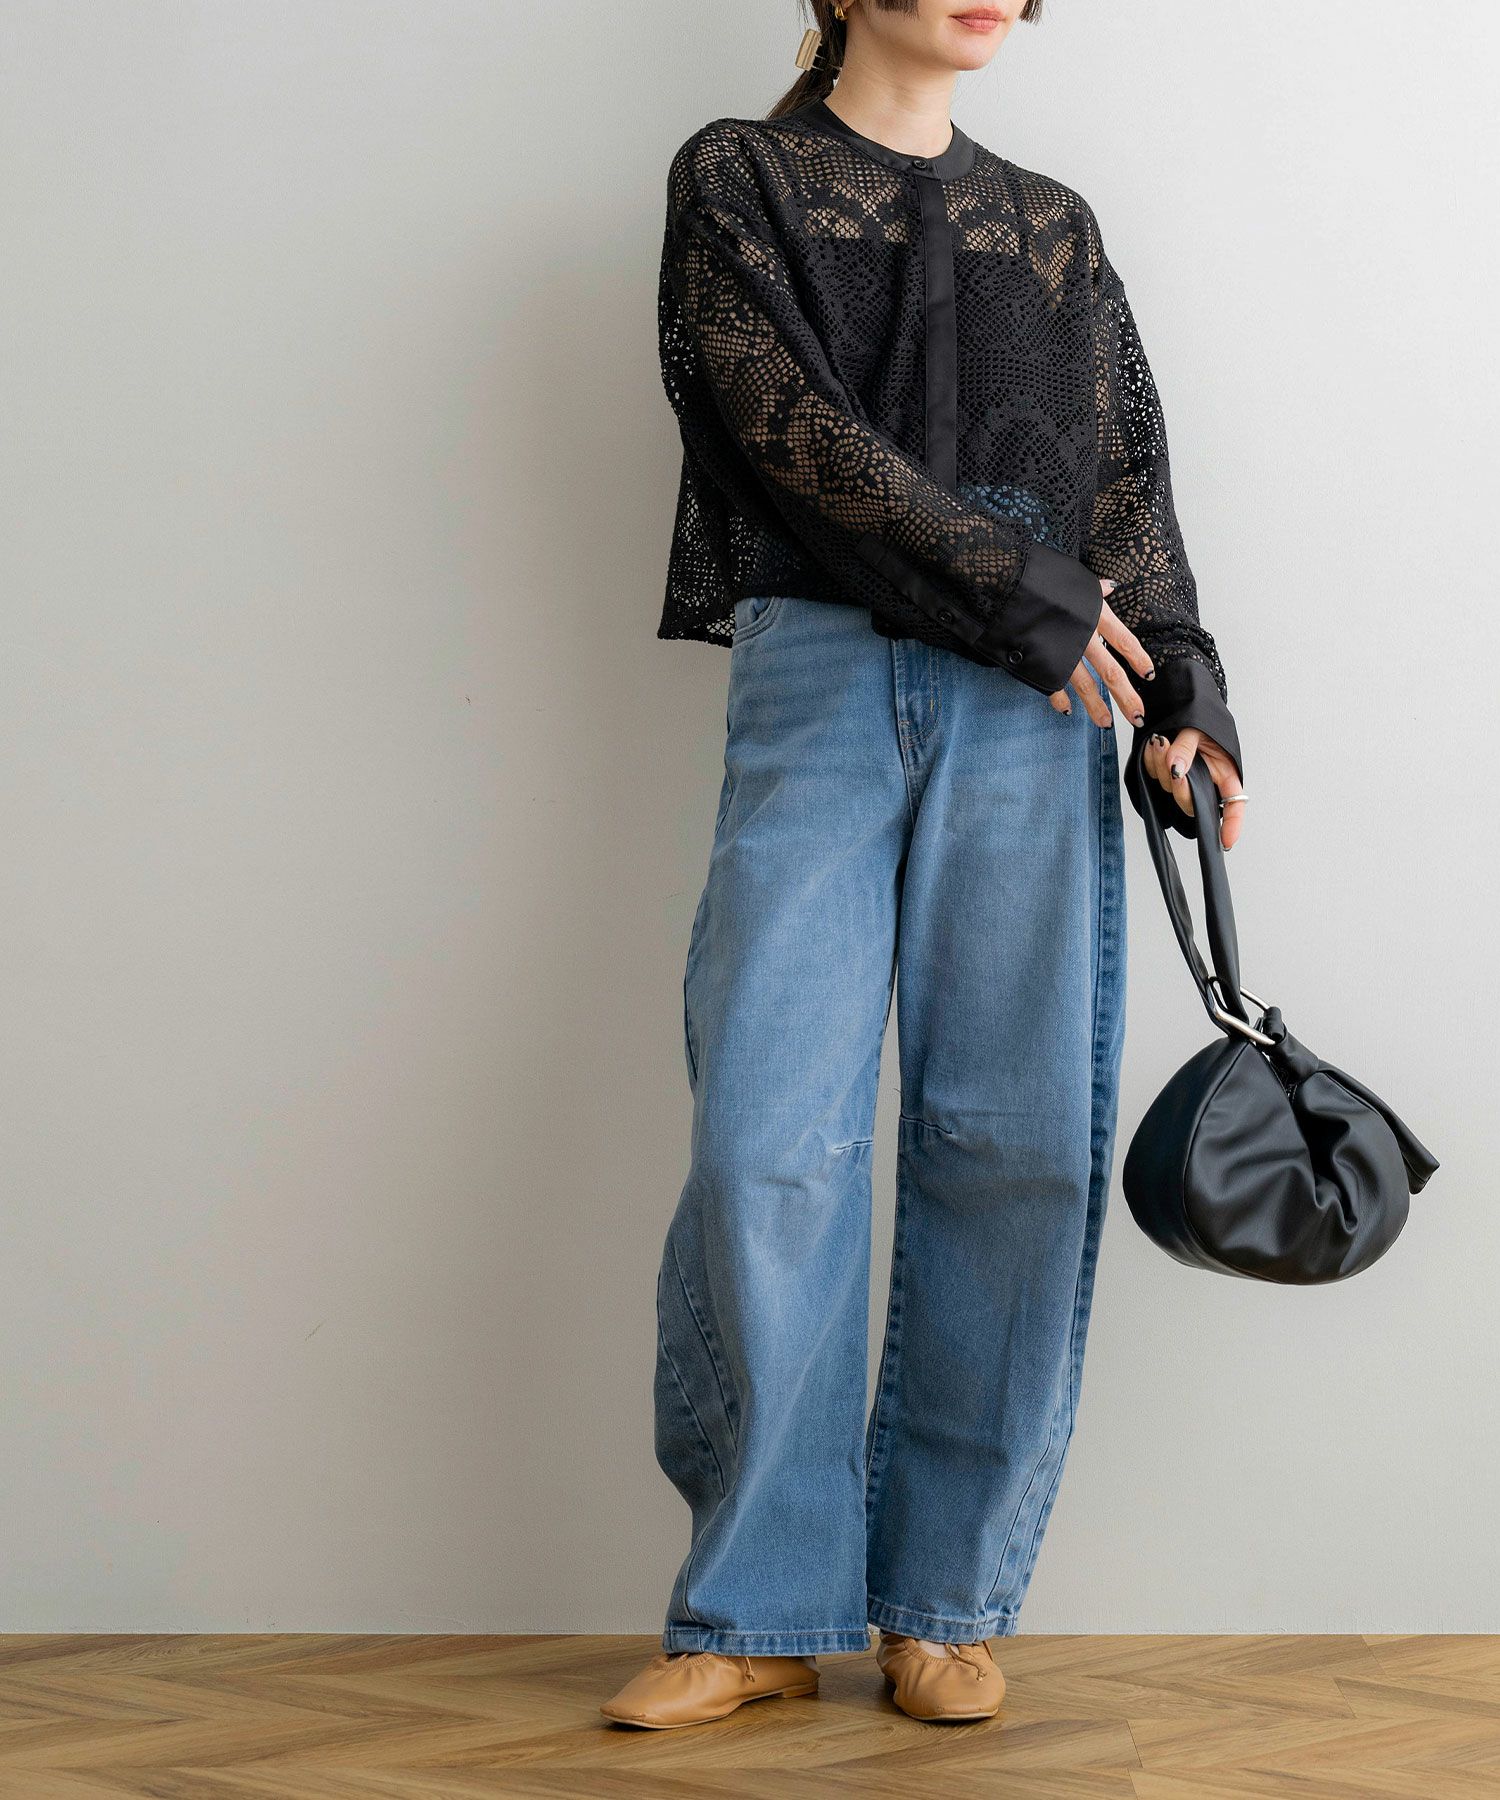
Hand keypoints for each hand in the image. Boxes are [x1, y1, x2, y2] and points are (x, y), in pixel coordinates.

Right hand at [1048, 578, 1152, 730]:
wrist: (1008, 586)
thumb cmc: (1042, 579)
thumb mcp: (1074, 580)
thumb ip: (1094, 590)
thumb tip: (1109, 587)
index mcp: (1096, 615)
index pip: (1125, 641)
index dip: (1139, 660)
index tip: (1149, 675)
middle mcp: (1083, 637)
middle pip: (1111, 672)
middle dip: (1126, 696)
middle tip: (1139, 716)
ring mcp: (1062, 652)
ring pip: (1085, 685)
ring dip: (1097, 707)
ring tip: (1106, 724)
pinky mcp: (1041, 661)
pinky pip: (1053, 685)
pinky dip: (1059, 699)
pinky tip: (1067, 710)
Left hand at [1142, 728, 1246, 849]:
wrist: (1178, 707)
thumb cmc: (1197, 720)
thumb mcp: (1198, 728)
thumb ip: (1187, 748)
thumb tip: (1176, 769)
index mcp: (1224, 774)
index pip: (1234, 805)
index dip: (1233, 825)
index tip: (1227, 841)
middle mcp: (1205, 782)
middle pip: (1193, 804)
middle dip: (1180, 788)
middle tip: (1173, 765)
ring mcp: (1183, 781)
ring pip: (1169, 790)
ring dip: (1161, 766)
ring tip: (1161, 742)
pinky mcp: (1164, 777)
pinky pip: (1153, 777)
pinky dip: (1150, 762)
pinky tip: (1153, 746)